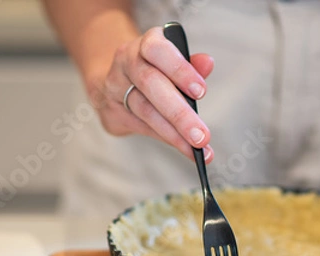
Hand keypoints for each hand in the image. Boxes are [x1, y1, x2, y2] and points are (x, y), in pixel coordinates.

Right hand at [89, 26, 214, 161]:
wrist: (115, 80)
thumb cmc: (155, 70)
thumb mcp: (174, 61)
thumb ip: (191, 64)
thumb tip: (207, 63)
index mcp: (146, 43)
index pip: (157, 50)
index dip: (179, 70)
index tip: (201, 92)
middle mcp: (127, 61)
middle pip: (150, 84)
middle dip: (179, 114)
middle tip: (201, 136)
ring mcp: (115, 86)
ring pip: (145, 110)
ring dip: (174, 133)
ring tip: (196, 148)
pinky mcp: (111, 111)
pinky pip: (141, 127)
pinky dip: (166, 138)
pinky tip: (185, 148)